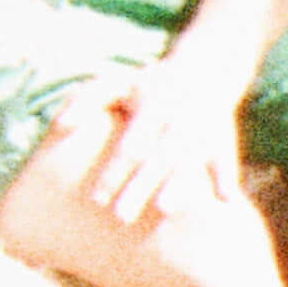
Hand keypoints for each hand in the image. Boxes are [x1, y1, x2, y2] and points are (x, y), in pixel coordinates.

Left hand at [80, 40, 250, 238]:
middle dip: (140, 187)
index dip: (114, 171)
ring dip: (180, 186)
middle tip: (121, 217)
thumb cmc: (146, 84)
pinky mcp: (222, 137)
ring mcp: (202, 128)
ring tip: (166, 211)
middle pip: (157, 158)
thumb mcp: (115, 82)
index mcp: (151, 104)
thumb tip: (60, 127)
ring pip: (190, 161)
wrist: (202, 68)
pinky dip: (227, 178)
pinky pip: (225, 158)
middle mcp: (178, 118)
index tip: (97, 199)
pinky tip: (225, 202)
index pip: (130, 144)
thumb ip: (84, 101)